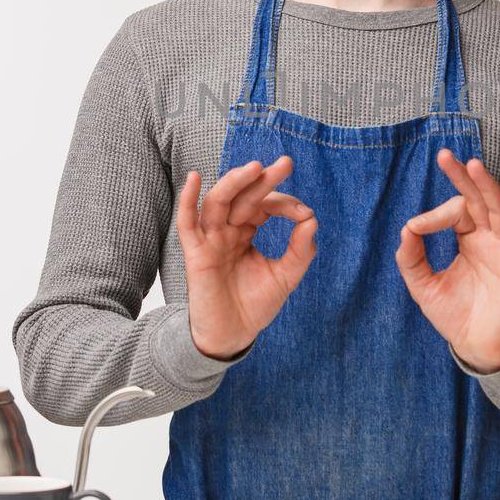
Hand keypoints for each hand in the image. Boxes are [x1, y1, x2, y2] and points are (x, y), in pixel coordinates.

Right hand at [176, 155, 317, 359]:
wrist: (233, 335)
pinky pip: (187, 223)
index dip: (284, 205)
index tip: (304, 213)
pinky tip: (194, 178)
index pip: (264, 206)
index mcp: (247, 232)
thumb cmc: (255, 305)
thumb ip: (300, 250)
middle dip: (263, 180)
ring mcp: (210, 240)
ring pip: (218, 202)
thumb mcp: (286, 276)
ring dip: (234, 182)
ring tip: (254, 168)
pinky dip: (187, 200)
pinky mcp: (196, 254)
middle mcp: (227, 231)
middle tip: (286, 164)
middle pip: (243, 197)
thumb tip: (312, 219)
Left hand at [394, 149, 499, 372]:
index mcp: (468, 239)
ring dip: (489, 187)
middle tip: (446, 156)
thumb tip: (406, 227)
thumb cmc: (453, 315)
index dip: (435, 214)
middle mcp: (489, 239)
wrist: (474, 346)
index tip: (416, 228)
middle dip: (464, 178)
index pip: (456, 211)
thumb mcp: (423, 285)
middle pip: (479, 199)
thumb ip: (411, 257)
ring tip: (474, 166)